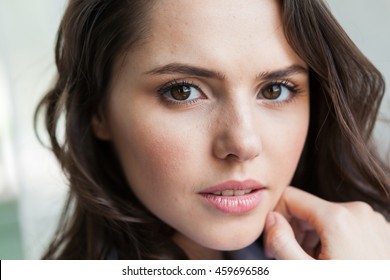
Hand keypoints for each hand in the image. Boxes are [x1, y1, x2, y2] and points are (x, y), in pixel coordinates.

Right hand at [263, 186, 389, 258]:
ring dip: (311, 236)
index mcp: (338, 217)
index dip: (275, 218)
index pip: (290, 197)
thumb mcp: (307, 274)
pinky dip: (330, 238)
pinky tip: (330, 261)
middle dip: (292, 230)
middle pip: (308, 208)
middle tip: (288, 257)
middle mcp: (357, 211)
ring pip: (326, 217)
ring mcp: (372, 220)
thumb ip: (282, 243)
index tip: (273, 243)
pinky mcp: (379, 230)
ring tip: (310, 262)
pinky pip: (345, 225)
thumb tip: (271, 219)